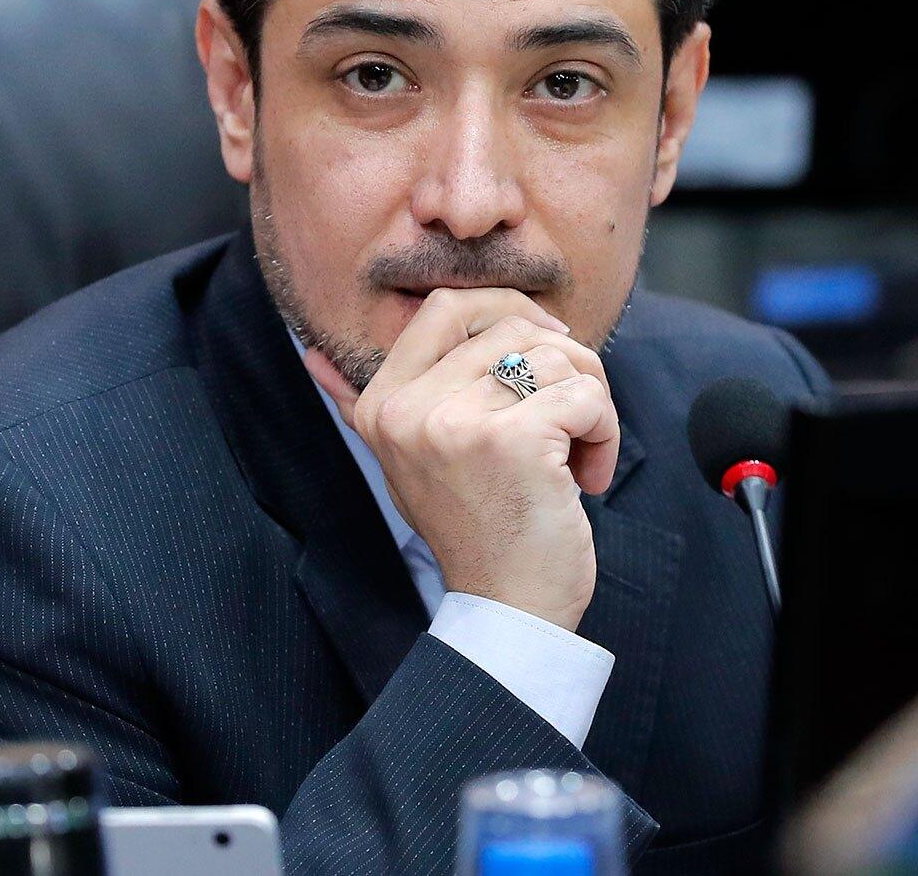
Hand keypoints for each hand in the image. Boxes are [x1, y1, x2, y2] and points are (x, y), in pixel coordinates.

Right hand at [304, 288, 620, 631]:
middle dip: (563, 357)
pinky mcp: (515, 441)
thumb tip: (312, 358)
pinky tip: (588, 475)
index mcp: (381, 406)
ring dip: (590, 400)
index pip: (444, 307)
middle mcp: (408, 410)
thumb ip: (361, 406)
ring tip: (578, 452)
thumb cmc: (473, 530)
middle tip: (575, 406)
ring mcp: (458, 424)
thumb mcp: (405, 464)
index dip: (507, 311)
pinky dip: (604, 430)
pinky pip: (586, 395)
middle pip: (510, 324)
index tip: (543, 350)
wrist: (508, 610)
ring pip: (556, 355)